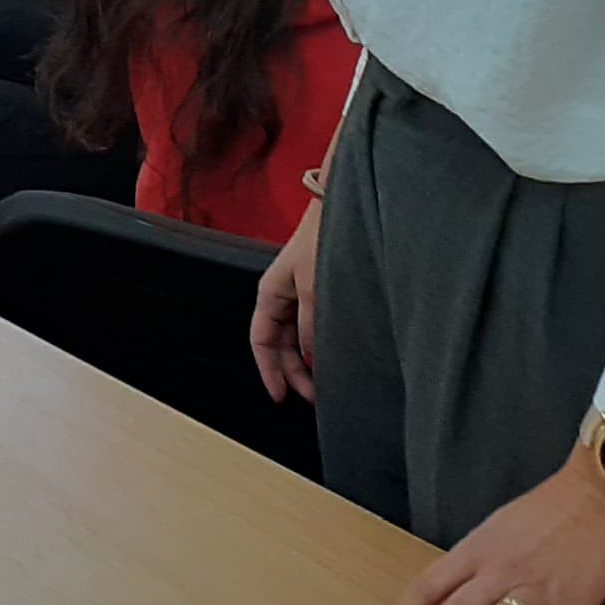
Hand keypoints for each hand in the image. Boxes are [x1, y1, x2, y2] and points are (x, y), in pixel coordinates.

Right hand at [248, 200, 320, 403]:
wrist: (343, 207)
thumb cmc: (322, 238)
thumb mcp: (314, 288)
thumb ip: (310, 326)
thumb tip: (311, 357)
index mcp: (270, 294)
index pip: (261, 342)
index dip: (269, 371)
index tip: (280, 397)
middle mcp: (283, 296)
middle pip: (280, 344)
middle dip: (293, 371)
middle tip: (312, 397)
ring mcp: (301, 293)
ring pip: (298, 337)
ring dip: (308, 360)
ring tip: (325, 382)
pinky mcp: (320, 290)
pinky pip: (313, 325)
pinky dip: (320, 344)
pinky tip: (333, 355)